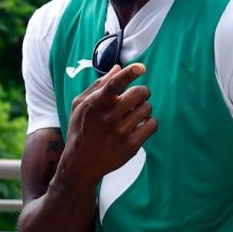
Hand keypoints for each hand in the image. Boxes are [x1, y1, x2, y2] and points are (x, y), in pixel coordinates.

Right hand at [61, 62, 154, 187]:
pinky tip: (141, 124)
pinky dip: (150, 121)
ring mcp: (120, 133)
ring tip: (135, 113)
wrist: (81, 163)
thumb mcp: (80, 105)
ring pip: (147, 108)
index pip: (113, 85)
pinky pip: (152, 125)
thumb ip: (98, 85)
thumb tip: (118, 68)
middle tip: (139, 95)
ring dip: (144, 107)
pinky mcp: (131, 146)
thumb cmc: (81, 129)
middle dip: (142, 91)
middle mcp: (107, 118)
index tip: (141, 67)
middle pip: (138, 93)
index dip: (129, 74)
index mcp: (94, 105)